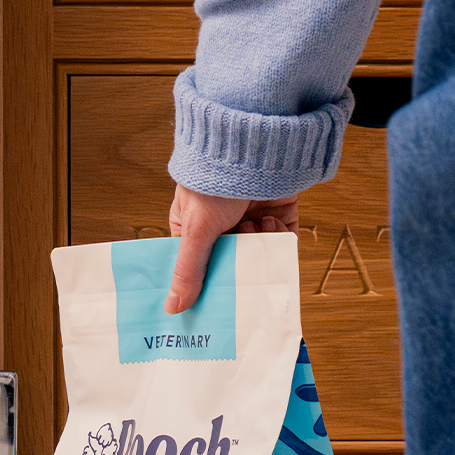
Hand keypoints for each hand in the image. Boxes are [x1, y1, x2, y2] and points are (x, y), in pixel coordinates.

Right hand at [163, 184, 299, 313]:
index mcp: (193, 230)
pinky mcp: (278, 215)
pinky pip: (282, 241)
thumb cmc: (212, 180)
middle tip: (239, 278)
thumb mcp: (196, 230)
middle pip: (231, 266)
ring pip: (259, 254)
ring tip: (251, 229)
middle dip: (237, 269)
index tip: (209, 304)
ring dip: (258, 245)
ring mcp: (251, 221)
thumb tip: (172, 308)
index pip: (197, 268)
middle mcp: (223, 228)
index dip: (203, 286)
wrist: (251, 146)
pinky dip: (278, 236)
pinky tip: (268, 222)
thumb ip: (187, 271)